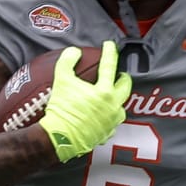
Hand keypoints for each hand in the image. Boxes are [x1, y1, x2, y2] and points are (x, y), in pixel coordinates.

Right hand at [39, 41, 130, 161]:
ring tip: (110, 96)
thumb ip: (67, 62)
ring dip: (117, 100)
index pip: (109, 66)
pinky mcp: (107, 134)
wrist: (60, 139)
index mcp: (104, 91)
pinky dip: (108, 118)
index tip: (109, 45)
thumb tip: (74, 52)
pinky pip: (112, 124)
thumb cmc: (62, 110)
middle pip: (125, 87)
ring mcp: (112, 122)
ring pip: (121, 107)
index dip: (109, 53)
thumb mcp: (61, 81)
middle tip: (118, 74)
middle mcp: (113, 106)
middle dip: (123, 78)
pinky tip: (102, 116)